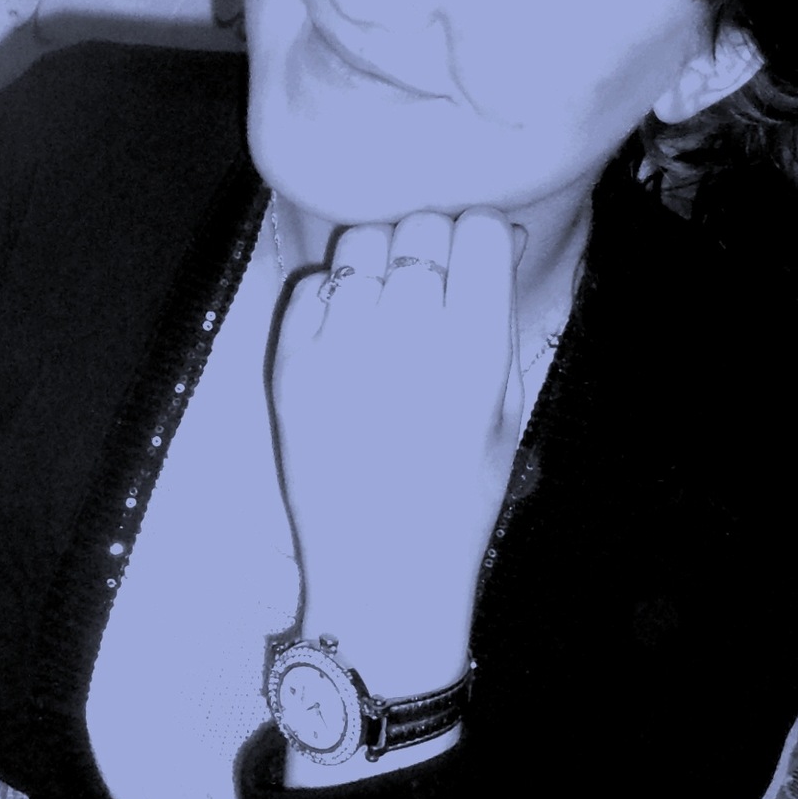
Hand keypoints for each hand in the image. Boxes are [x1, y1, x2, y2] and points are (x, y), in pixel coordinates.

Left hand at [272, 208, 523, 691]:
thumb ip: (500, 314)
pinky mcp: (290, 367)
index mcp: (474, 353)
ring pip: (358, 245)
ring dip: (378, 261)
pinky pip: (311, 286)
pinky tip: (350, 334)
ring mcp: (341, 350)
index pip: (475, 231)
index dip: (477, 235)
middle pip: (418, 228)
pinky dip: (331, 297)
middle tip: (430, 282)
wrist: (383, 570)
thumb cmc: (458, 494)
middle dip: (430, 242)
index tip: (472, 256)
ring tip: (386, 303)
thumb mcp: (507, 409)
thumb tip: (496, 234)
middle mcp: (407, 341)